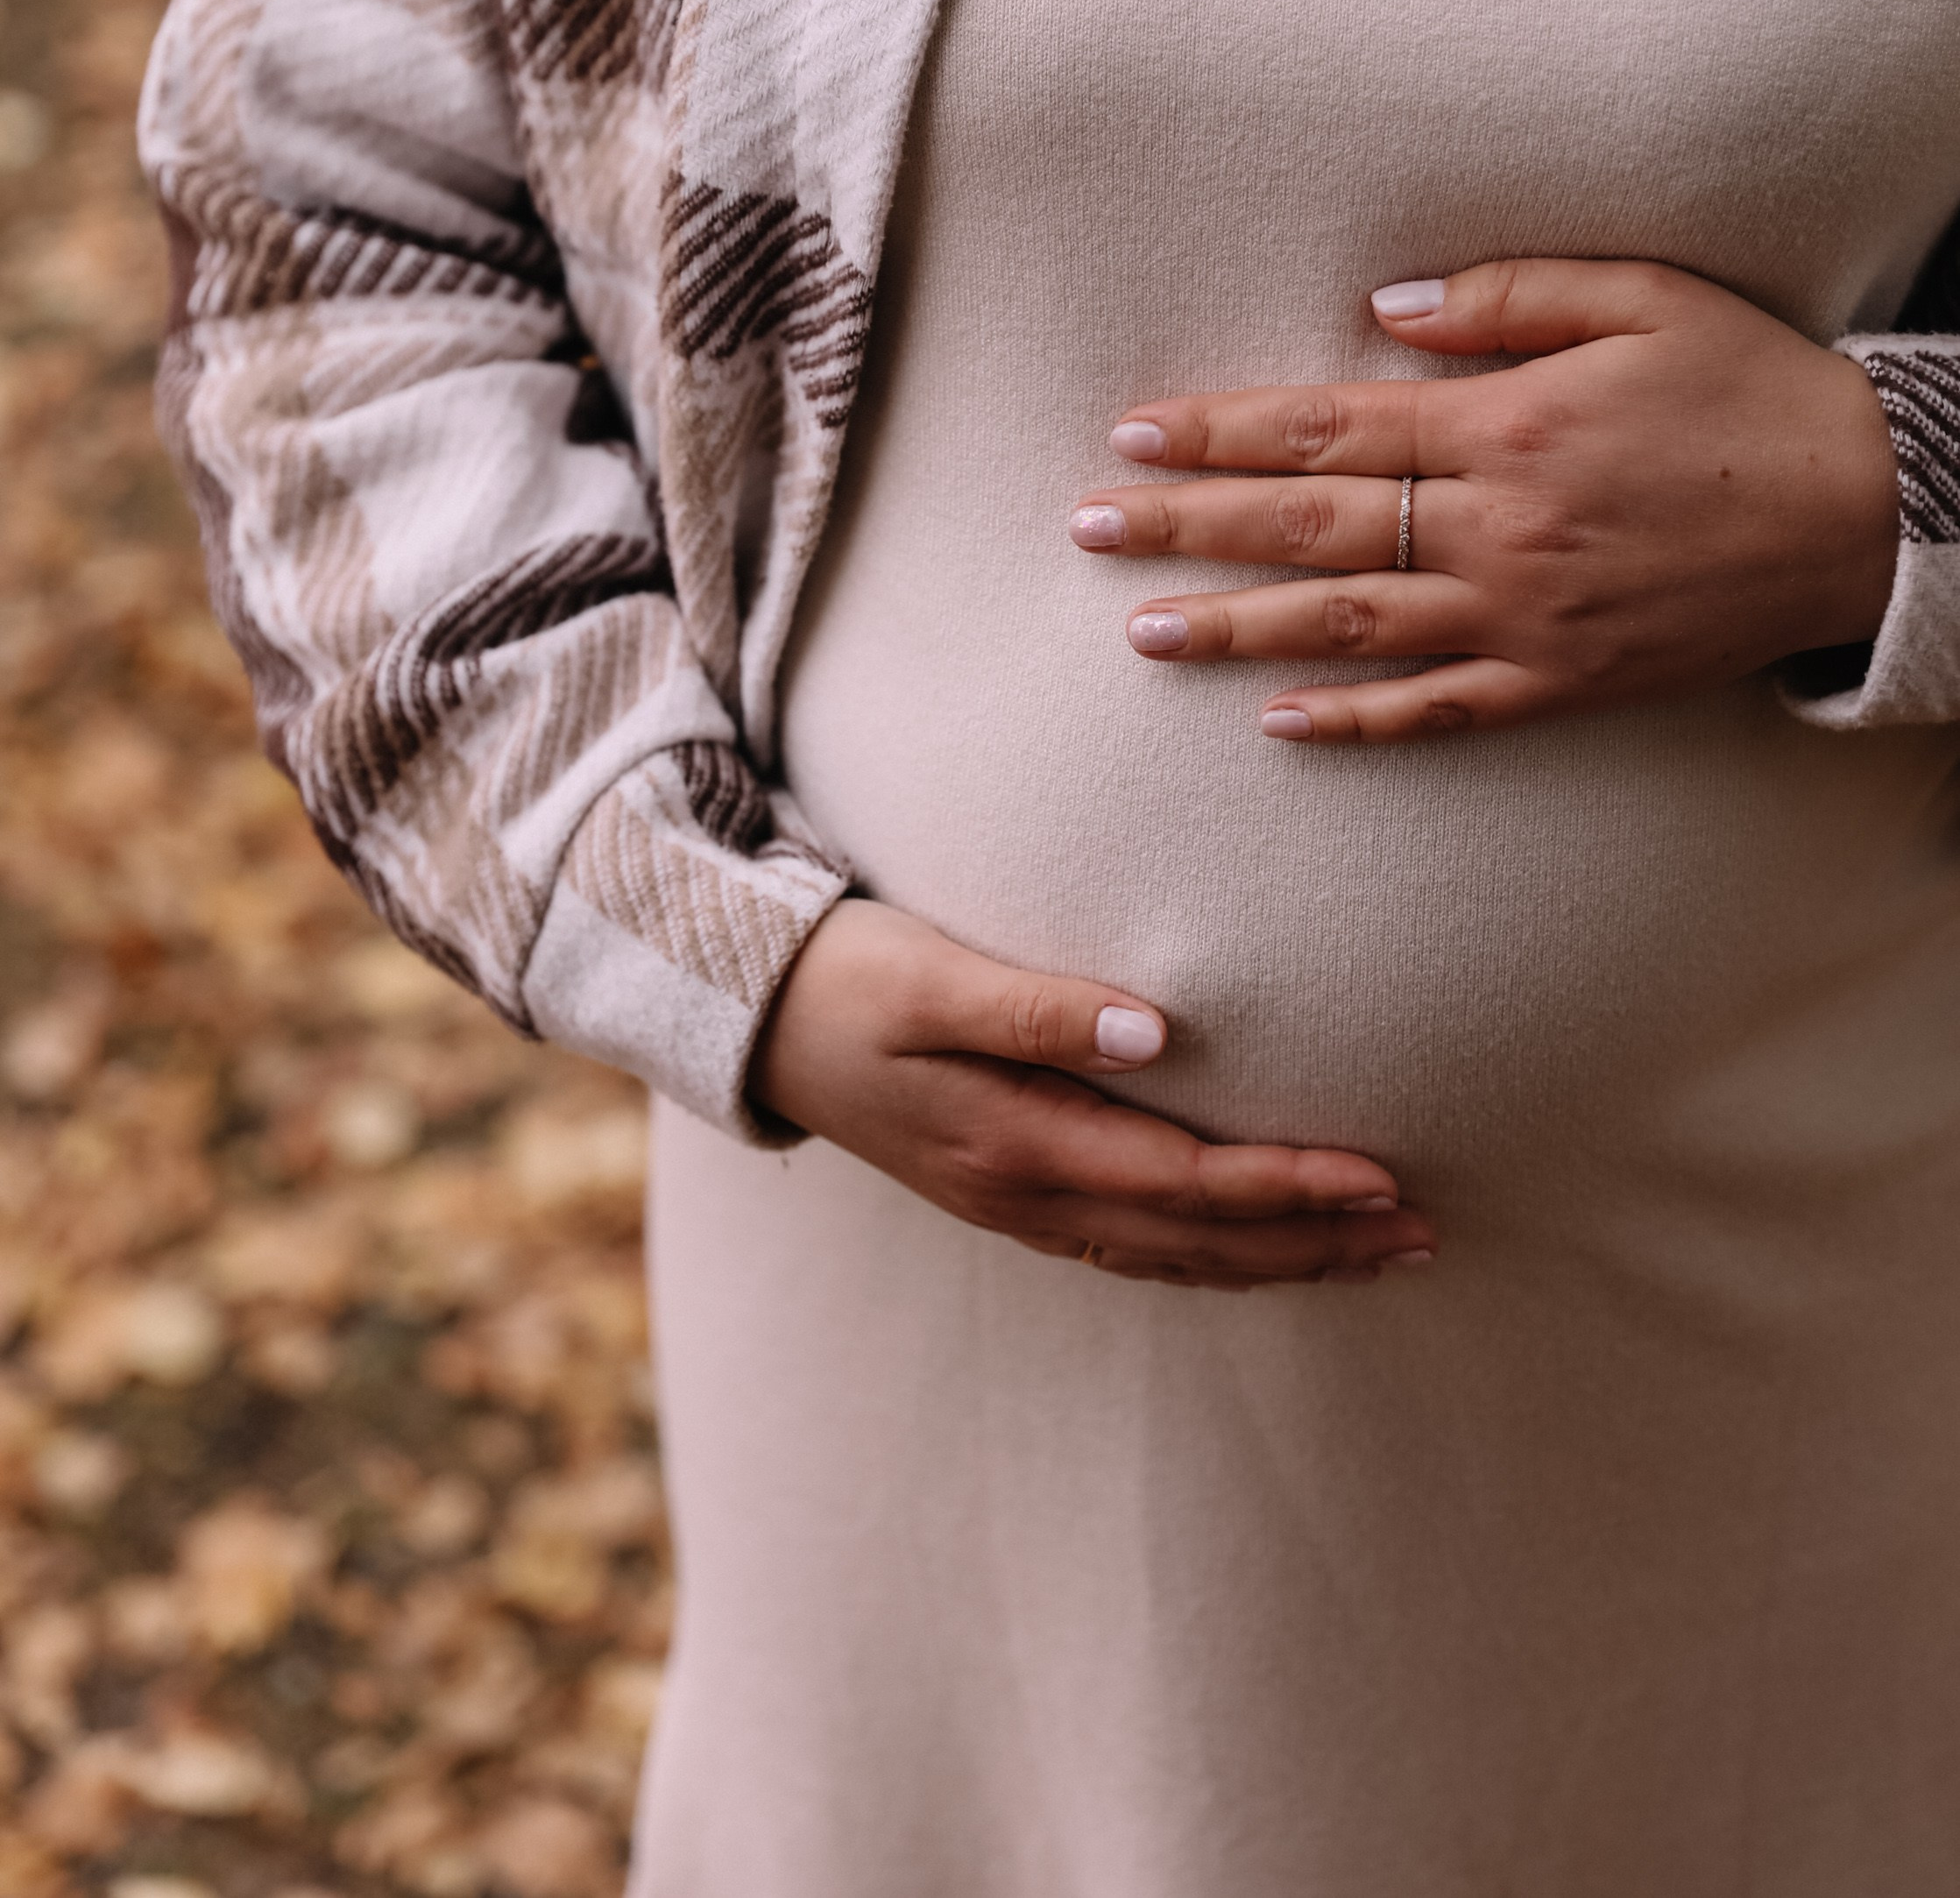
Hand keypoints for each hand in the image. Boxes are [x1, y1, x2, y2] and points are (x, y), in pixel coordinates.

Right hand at [752, 898, 1436, 1287]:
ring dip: (1279, 1260)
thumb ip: (1038, 1007)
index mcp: (1015, 1144)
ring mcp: (1015, 1206)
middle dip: (1314, 1243)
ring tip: (1378, 1254)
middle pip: (1197, 1241)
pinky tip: (1258, 1248)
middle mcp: (1025, 1195)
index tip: (1382, 1178)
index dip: (1287, 1186)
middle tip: (1423, 1235)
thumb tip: (1155, 1031)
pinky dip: (1212, 1256)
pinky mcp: (1008, 1192)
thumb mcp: (930, 977)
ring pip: (1172, 1257)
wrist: (750, 1018)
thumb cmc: (847, 976)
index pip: (1183, 1181)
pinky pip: (1134, 1249)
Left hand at [1070, 257, 1900, 743]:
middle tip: (1087, 531)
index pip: (1324, 428)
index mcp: (1505, 425)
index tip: (1133, 437)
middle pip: (1309, 527)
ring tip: (1142, 628)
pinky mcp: (1564, 683)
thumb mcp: (1643, 299)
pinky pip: (1439, 710)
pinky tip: (1277, 719)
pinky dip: (1356, 719)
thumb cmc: (1753, 391)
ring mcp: (1527, 618)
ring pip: (1351, 626)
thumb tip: (1388, 304)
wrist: (1872, 515)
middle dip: (1188, 527)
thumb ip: (1508, 296)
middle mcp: (1499, 527)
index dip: (1218, 434)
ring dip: (1237, 628)